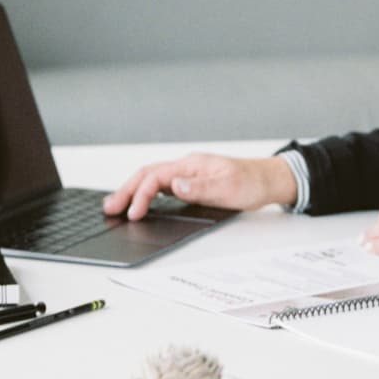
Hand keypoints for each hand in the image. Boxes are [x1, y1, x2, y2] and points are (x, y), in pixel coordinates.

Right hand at [102, 154, 296, 219]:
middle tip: (109, 208)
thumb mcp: (227, 187)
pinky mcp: (192, 183)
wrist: (269, 180)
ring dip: (133, 192)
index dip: (141, 195)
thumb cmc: (251, 182)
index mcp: (192, 165)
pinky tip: (141, 203)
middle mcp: (187, 167)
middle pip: (147, 176)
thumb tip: (174, 186)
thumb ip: (199, 188)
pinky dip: (147, 194)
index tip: (133, 213)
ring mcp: (188, 175)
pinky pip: (162, 186)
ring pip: (153, 180)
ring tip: (116, 206)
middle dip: (126, 191)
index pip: (157, 178)